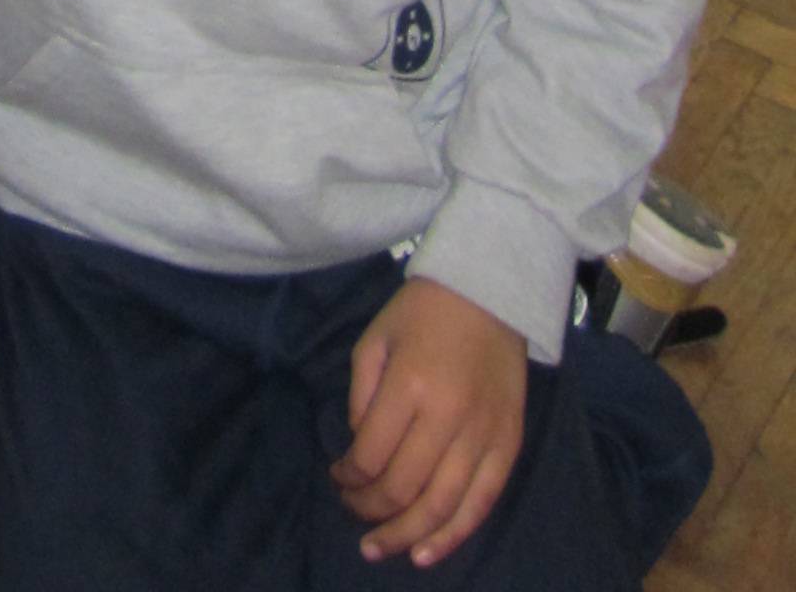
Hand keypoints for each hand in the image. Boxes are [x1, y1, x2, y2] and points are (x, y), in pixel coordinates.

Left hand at [332, 275, 526, 566]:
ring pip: (440, 507)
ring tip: (379, 548)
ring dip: (404, 535)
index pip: (370, 455)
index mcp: (409, 385)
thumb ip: (361, 395)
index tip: (337, 477)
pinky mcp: (509, 445)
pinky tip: (424, 554)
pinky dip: (452, 536)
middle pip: (402, 488)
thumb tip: (358, 449)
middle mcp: (448, 416)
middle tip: (353, 511)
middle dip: (369, 509)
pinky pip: (481, 504)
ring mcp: (483, 435)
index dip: (347, 478)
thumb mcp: (376, 337)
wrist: (490, 292)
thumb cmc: (423, 312)